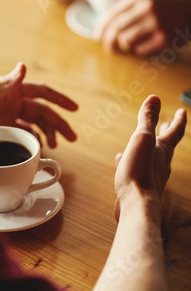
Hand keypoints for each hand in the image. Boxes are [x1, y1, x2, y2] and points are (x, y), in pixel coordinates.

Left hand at [0, 62, 77, 147]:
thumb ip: (3, 84)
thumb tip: (23, 66)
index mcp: (12, 91)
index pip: (42, 92)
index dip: (59, 99)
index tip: (74, 108)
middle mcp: (14, 102)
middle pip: (44, 111)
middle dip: (60, 123)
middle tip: (73, 137)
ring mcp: (11, 118)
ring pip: (38, 125)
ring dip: (50, 133)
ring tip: (57, 146)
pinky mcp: (5, 131)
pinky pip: (26, 136)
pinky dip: (36, 141)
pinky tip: (41, 149)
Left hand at [96, 0, 190, 55]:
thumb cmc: (169, 3)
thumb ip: (129, 4)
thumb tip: (104, 24)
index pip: (113, 13)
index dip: (102, 27)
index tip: (97, 36)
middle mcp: (147, 7)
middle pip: (116, 29)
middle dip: (108, 41)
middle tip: (108, 48)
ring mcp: (156, 23)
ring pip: (126, 40)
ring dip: (125, 46)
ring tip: (131, 44)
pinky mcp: (164, 38)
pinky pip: (140, 50)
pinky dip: (139, 49)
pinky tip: (147, 44)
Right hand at [114, 95, 186, 221]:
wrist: (136, 205)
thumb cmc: (140, 172)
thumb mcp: (142, 139)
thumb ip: (147, 119)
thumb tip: (155, 98)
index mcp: (163, 149)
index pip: (175, 131)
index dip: (179, 119)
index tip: (182, 111)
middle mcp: (161, 162)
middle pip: (166, 144)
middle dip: (167, 132)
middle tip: (168, 123)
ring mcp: (151, 175)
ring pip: (152, 156)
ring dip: (149, 145)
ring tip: (143, 140)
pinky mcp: (140, 184)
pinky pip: (137, 167)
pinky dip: (131, 159)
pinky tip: (121, 160)